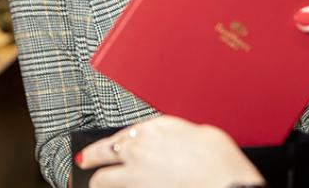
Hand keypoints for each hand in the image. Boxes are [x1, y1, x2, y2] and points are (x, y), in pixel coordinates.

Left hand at [77, 115, 264, 187]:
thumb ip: (179, 135)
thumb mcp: (201, 134)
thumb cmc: (219, 160)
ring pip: (102, 178)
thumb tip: (177, 141)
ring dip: (97, 180)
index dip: (116, 141)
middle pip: (104, 150)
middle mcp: (139, 146)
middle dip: (91, 156)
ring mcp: (135, 173)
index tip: (111, 146)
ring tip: (93, 182)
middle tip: (84, 160)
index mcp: (156, 126)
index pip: (126, 132)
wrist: (225, 182)